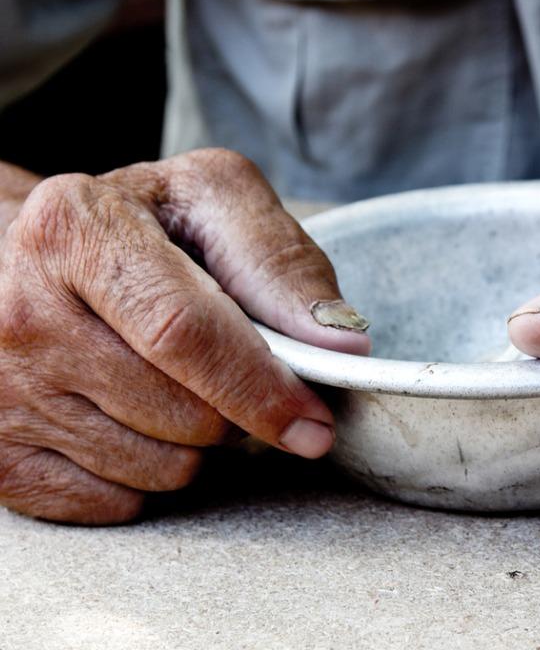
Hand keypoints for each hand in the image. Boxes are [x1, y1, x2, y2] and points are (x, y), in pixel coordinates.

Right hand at [0, 150, 368, 523]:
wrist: (31, 256)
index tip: (313, 423)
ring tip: (175, 384)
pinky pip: (114, 502)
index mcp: (76, 229)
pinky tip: (135, 418)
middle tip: (232, 373)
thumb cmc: (137, 227)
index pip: (184, 333)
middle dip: (237, 412)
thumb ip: (280, 263)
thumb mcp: (212, 203)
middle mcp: (19, 309)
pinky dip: (149, 474)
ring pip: (154, 467)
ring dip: (197, 443)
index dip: (261, 386)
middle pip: (179, 412)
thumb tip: (340, 345)